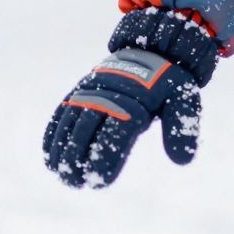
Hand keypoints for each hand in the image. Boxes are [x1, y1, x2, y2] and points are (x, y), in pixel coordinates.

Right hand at [42, 49, 203, 187]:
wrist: (152, 50)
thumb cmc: (168, 83)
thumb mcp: (183, 100)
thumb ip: (182, 128)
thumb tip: (183, 160)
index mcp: (135, 100)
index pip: (116, 134)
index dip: (106, 159)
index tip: (100, 181)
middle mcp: (107, 94)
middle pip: (87, 130)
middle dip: (78, 159)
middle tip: (76, 183)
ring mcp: (90, 90)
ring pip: (70, 122)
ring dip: (62, 150)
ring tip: (61, 175)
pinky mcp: (79, 90)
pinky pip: (62, 112)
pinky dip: (54, 133)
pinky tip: (49, 155)